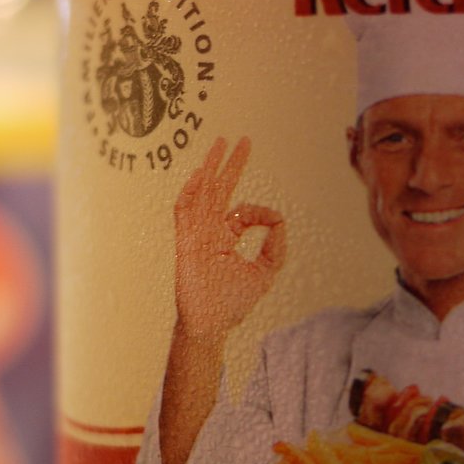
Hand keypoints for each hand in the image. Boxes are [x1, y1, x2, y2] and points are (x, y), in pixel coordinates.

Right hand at [173, 137, 285, 343]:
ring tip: (220, 144)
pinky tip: (199, 175)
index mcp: (225, 237)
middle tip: (239, 140)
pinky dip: (190, 192)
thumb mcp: (265, 272)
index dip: (260, 211)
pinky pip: (183, 211)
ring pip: (202, 192)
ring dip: (210, 168)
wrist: (211, 323)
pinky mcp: (185, 242)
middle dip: (230, 165)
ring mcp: (195, 234)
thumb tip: (280, 219)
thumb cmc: (232, 303)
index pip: (242, 210)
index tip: (270, 220)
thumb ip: (275, 246)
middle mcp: (209, 230)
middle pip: (218, 189)